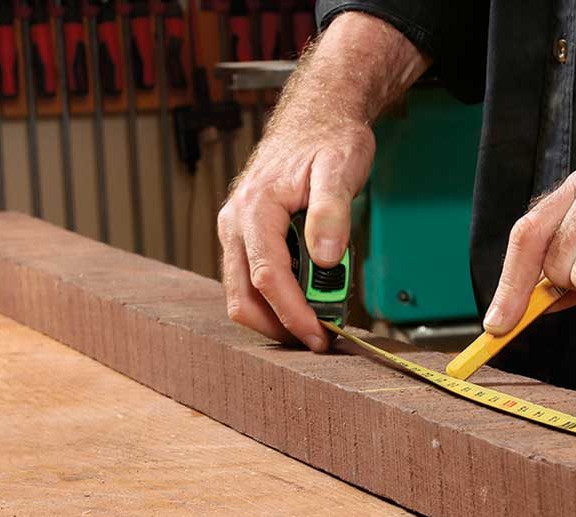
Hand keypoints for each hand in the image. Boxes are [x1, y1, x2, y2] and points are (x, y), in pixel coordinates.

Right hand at [218, 11, 428, 350]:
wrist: (317, 117)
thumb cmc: (329, 139)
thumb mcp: (340, 169)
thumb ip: (331, 212)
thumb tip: (326, 257)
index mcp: (255, 208)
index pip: (266, 277)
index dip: (292, 314)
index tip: (319, 336)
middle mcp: (236, 223)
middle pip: (242, 297)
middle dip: (280, 326)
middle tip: (320, 340)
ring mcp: (237, 232)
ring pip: (243, 294)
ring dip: (278, 316)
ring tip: (320, 322)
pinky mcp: (246, 238)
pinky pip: (252, 280)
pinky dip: (277, 299)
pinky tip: (310, 300)